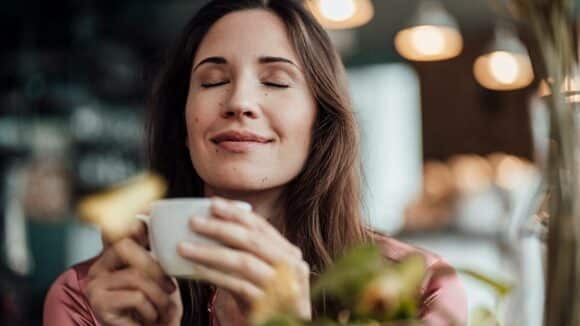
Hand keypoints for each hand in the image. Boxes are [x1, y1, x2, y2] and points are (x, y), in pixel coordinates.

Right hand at [86, 221, 182, 324]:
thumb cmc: (151, 308)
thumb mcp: (155, 279)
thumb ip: (153, 257)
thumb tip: (163, 227)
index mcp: (110, 258)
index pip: (118, 231)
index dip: (134, 225)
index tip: (150, 231)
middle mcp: (97, 269)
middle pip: (125, 247)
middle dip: (155, 267)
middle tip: (171, 288)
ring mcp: (96, 286)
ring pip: (136, 277)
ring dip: (159, 296)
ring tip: (165, 308)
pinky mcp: (100, 304)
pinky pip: (136, 297)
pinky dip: (152, 309)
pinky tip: (152, 318)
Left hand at [177, 197, 310, 319]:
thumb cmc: (267, 303)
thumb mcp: (261, 274)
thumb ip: (247, 254)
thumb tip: (214, 227)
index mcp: (289, 253)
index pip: (261, 227)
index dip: (236, 213)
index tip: (212, 203)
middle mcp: (291, 266)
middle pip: (251, 240)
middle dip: (220, 228)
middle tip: (194, 221)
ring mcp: (282, 286)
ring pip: (242, 261)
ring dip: (210, 252)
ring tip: (184, 247)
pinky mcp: (270, 305)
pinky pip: (237, 285)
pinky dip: (214, 276)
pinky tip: (195, 271)